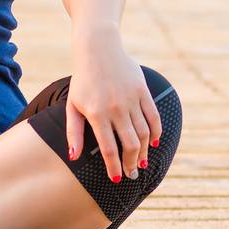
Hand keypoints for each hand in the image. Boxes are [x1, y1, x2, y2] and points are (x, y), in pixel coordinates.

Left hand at [64, 28, 161, 182]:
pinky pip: (153, 117)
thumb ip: (73, 132)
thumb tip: (73, 157)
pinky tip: (153, 142)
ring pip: (144, 133)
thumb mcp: (72, 105)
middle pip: (130, 145)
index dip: (114, 168)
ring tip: (142, 162)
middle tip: (132, 173)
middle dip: (132, 163)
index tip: (117, 179)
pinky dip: (156, 132)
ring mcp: (131, 99)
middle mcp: (116, 108)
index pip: (109, 149)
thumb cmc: (83, 80)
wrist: (98, 49)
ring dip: (145, 151)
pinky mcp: (142, 91)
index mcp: (97, 114)